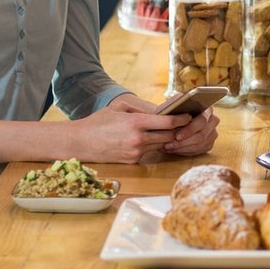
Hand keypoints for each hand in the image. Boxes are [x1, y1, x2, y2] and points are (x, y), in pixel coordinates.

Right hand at [75, 103, 190, 163]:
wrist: (80, 143)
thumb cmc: (99, 121)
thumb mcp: (119, 107)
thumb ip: (141, 108)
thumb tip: (161, 110)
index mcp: (136, 123)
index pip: (168, 122)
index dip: (182, 119)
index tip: (189, 115)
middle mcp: (138, 139)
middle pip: (169, 136)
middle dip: (178, 130)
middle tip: (187, 123)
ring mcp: (136, 152)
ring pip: (161, 145)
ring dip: (167, 139)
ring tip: (173, 130)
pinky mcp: (133, 161)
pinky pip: (150, 152)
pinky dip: (154, 146)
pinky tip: (155, 139)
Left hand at [163, 108, 218, 157]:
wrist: (181, 118)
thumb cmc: (177, 111)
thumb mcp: (176, 108)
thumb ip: (176, 112)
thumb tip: (171, 120)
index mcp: (208, 109)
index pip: (202, 121)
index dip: (190, 130)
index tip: (177, 136)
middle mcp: (213, 121)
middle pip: (201, 135)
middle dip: (184, 142)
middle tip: (169, 145)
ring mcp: (213, 133)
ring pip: (199, 145)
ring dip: (182, 148)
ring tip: (168, 147)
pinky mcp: (209, 144)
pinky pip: (198, 151)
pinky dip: (184, 151)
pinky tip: (174, 149)